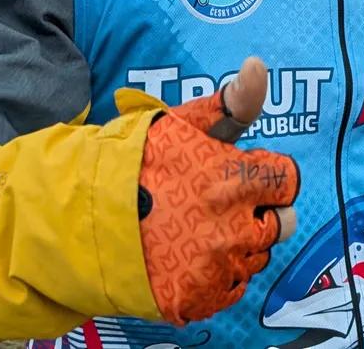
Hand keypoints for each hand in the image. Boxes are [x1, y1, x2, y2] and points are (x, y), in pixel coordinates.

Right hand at [138, 57, 299, 324]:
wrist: (76, 216)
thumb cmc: (132, 162)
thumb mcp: (182, 123)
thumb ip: (232, 102)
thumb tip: (260, 65)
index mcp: (236, 181)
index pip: (287, 180)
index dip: (267, 175)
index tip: (242, 174)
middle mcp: (233, 228)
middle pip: (281, 223)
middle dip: (258, 211)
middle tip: (217, 204)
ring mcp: (216, 268)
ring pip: (255, 256)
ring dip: (238, 244)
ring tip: (196, 229)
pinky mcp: (198, 298)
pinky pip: (231, 289)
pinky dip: (216, 276)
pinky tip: (188, 257)